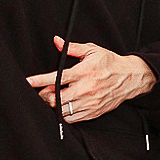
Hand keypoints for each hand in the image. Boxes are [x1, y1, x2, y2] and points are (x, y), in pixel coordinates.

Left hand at [26, 36, 155, 121]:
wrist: (131, 78)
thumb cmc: (110, 63)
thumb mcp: (93, 50)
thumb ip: (72, 48)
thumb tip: (56, 41)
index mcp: (84, 72)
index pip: (56, 78)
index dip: (38, 80)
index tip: (27, 82)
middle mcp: (86, 88)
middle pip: (55, 98)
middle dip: (44, 95)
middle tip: (43, 91)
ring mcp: (89, 102)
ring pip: (61, 110)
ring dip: (53, 105)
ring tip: (52, 98)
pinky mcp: (93, 112)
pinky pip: (71, 118)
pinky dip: (63, 114)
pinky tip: (63, 106)